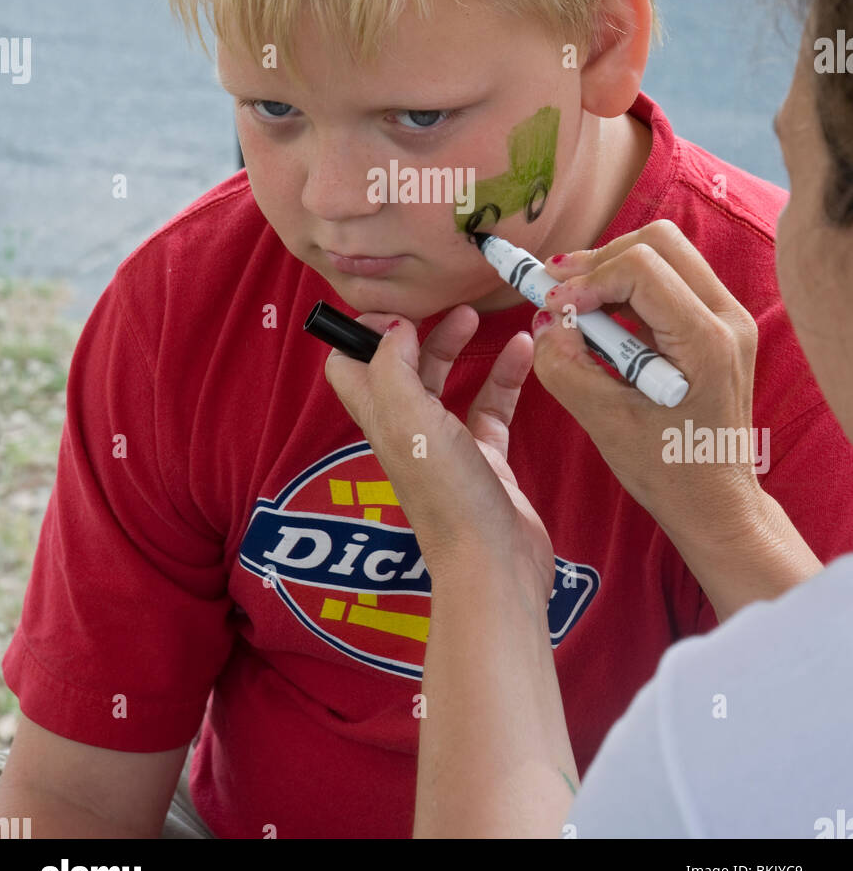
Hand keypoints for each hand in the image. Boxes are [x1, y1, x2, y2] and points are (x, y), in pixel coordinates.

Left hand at [323, 305, 554, 603]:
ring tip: (478, 316)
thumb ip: (394, 368)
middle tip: (443, 306)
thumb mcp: (410, 422)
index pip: (348, 368)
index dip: (361, 335)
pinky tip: (522, 350)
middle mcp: (407, 431)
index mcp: (381, 420)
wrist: (496, 564)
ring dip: (457, 348)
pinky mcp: (486, 460)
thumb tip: (393, 327)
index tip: (395, 310)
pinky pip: (491, 407)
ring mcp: (447, 447)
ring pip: (445, 383)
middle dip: (417, 331)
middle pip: (399, 368)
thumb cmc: (449, 498)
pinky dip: (504, 376)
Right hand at [532, 219, 763, 551]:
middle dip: (599, 260)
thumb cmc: (669, 472)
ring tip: (572, 303)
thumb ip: (566, 366)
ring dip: (611, 269)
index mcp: (708, 342)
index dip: (588, 279)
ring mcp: (727, 318)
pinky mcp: (714, 324)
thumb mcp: (605, 423)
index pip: (641, 269)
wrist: (716, 502)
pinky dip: (626, 288)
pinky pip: (667, 279)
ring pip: (664, 253)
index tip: (553, 307)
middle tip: (556, 291)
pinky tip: (598, 317)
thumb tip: (544, 319)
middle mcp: (728, 318)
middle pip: (658, 242)